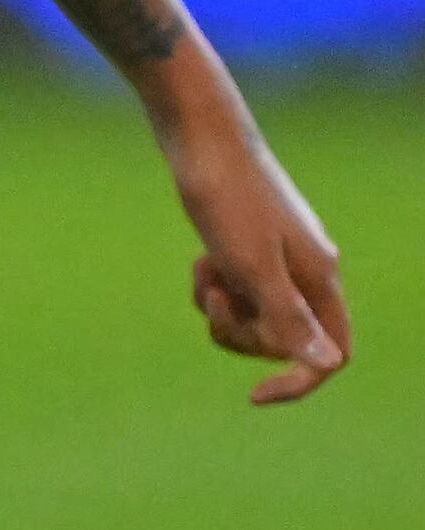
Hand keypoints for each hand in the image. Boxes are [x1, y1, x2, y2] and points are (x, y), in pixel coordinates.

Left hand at [158, 97, 350, 405]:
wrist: (198, 134)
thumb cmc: (225, 196)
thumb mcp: (249, 264)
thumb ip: (287, 315)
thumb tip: (327, 364)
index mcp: (320, 278)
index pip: (331, 355)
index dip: (298, 381)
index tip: (252, 395)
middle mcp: (307, 270)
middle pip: (285, 341)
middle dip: (244, 332)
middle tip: (217, 295)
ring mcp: (279, 257)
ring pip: (255, 316)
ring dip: (223, 308)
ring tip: (205, 269)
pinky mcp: (249, 244)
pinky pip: (236, 291)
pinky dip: (213, 286)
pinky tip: (201, 258)